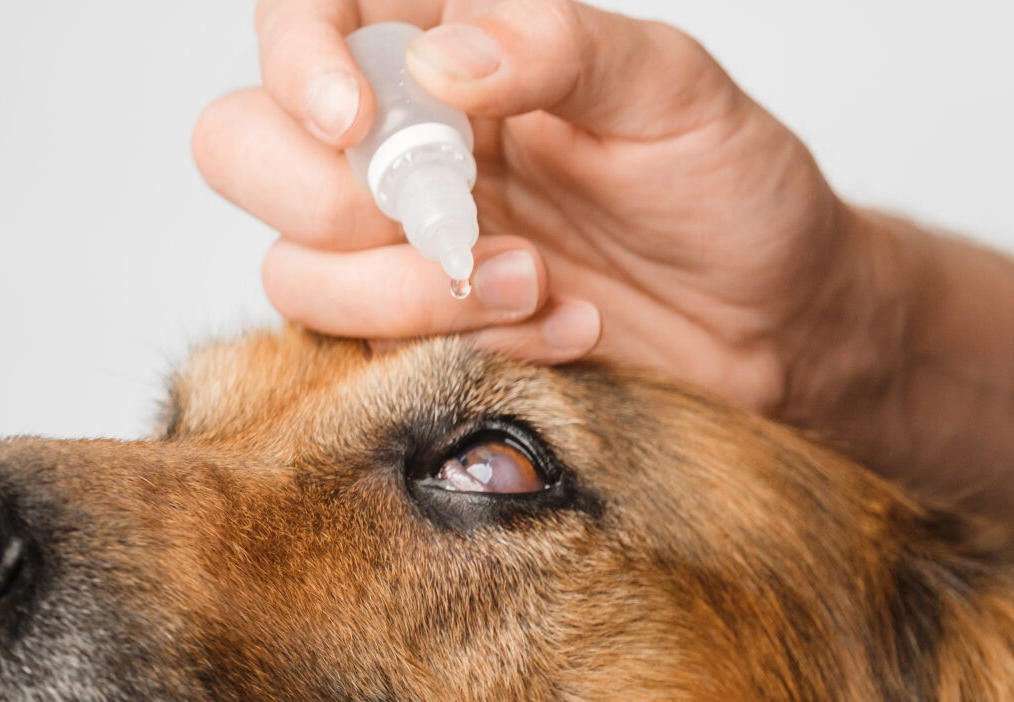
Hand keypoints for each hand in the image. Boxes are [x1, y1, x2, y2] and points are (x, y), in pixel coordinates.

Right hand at [195, 0, 867, 412]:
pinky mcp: (405, 340)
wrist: (772, 330)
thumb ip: (559, 49)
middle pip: (240, 146)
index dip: (296, 56)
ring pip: (291, 269)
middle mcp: (396, 139)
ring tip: (536, 284)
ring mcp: (389, 247)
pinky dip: (451, 350)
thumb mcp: (674, 94)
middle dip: (325, 197)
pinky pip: (359, 355)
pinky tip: (554, 335)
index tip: (352, 115)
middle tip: (446, 221)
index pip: (308, 12)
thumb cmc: (729, 194)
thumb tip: (442, 57)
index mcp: (446, 42)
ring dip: (406, 293)